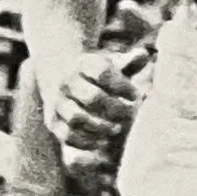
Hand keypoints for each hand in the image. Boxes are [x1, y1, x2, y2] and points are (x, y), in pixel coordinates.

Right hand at [47, 1, 159, 177]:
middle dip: (114, 108)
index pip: (102, 71)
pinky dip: (87, 140)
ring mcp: (58, 102)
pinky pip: (67, 134)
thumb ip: (129, 62)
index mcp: (84, 64)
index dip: (121, 85)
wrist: (67, 85)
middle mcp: (67, 81)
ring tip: (117, 129)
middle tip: (129, 115)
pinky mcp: (53, 121)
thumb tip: (144, 54)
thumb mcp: (114, 67)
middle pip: (91, 96)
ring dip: (101, 126)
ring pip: (76, 117)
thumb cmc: (100, 79)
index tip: (135, 95)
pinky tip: (103, 140)